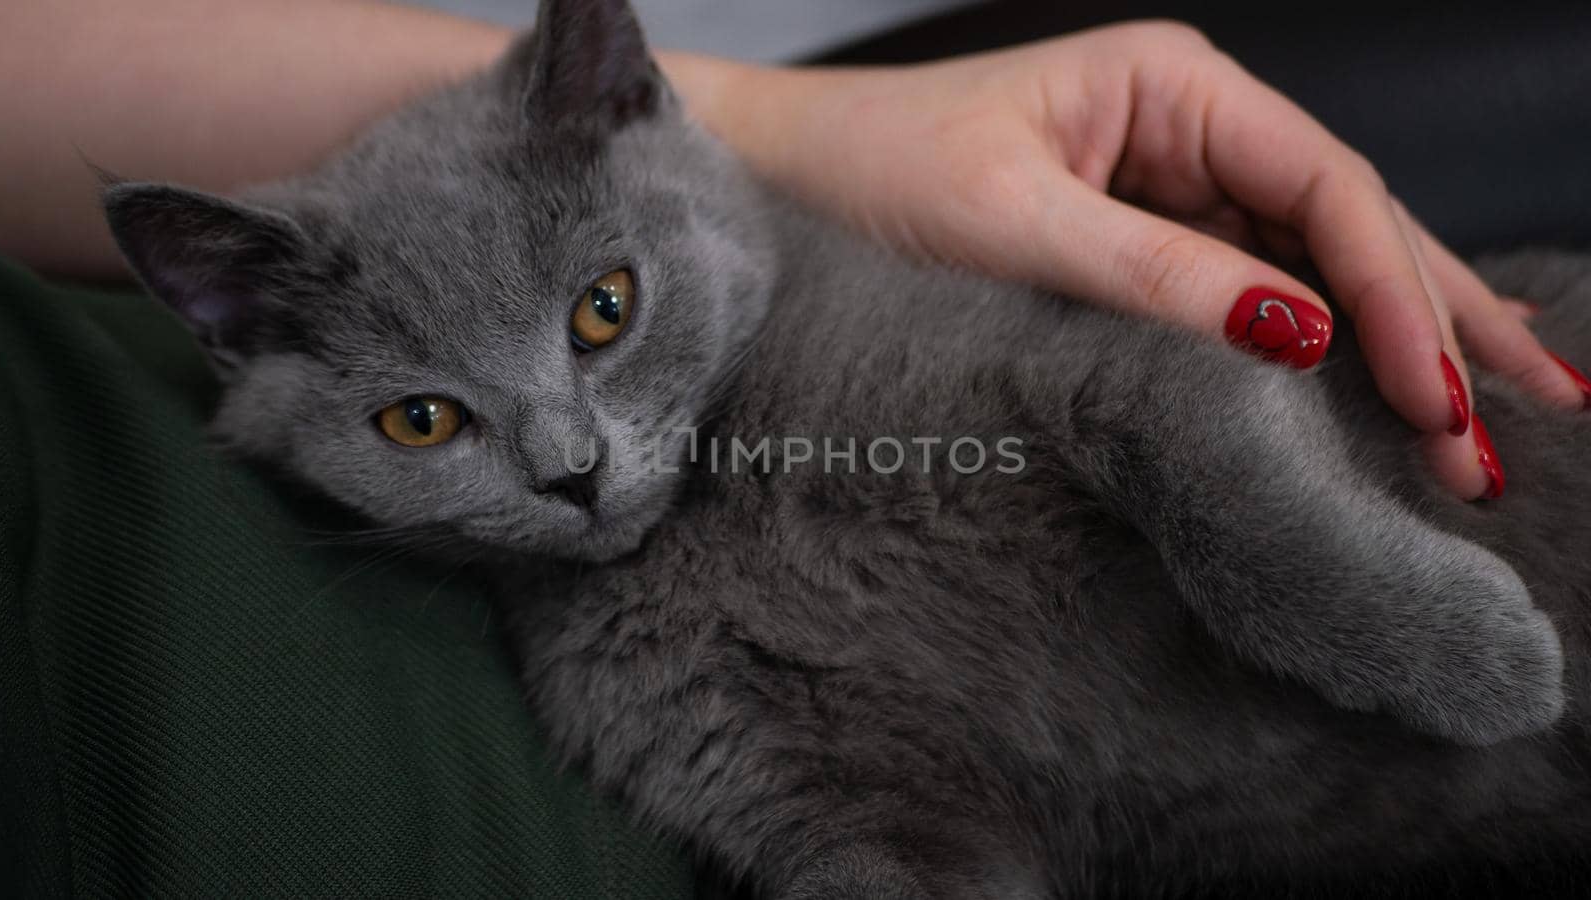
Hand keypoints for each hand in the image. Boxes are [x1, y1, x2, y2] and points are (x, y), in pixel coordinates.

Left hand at [670, 23, 1590, 498]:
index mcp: (1173, 88)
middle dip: (1433, 323)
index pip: (1323, 187)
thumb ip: (1153, 276)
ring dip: (1390, 347)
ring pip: (1307, 269)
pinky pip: (1243, 301)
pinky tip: (1369, 398)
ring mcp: (1166, 191)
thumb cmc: (868, 176)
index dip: (1393, 295)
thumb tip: (1300, 332)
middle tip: (1523, 419)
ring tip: (1478, 432)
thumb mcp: (1012, 225)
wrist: (772, 184)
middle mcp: (1187, 130)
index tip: (1440, 397)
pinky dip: (1309, 356)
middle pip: (1346, 225)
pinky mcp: (1135, 249)